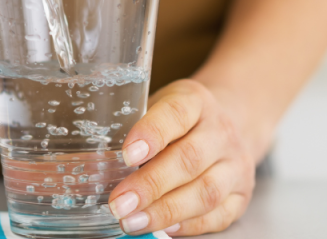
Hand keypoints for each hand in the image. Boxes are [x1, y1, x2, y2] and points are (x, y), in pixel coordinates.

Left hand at [106, 79, 256, 235]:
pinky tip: (164, 229)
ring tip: (132, 222)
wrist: (233, 120)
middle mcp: (220, 131)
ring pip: (205, 192)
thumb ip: (130, 126)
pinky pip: (218, 215)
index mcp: (195, 101)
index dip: (151, 134)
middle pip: (188, 159)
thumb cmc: (179, 118)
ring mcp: (235, 164)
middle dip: (150, 185)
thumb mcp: (156, 105)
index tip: (126, 155)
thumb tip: (84, 162)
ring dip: (165, 211)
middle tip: (118, 203)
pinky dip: (189, 225)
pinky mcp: (242, 193)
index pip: (175, 114)